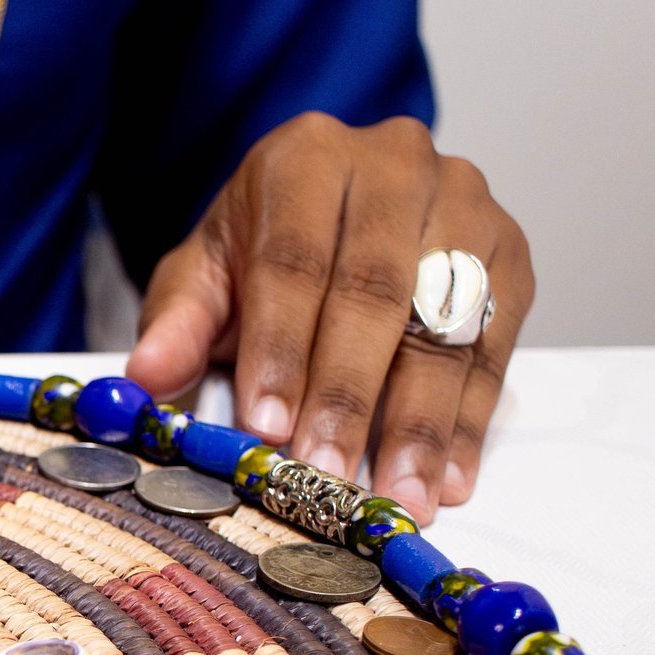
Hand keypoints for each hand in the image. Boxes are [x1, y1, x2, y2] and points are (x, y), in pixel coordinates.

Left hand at [126, 113, 532, 523]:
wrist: (337, 207)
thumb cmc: (264, 246)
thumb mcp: (206, 274)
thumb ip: (178, 323)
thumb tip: (145, 378)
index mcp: (306, 158)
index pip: (293, 261)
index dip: (281, 349)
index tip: (268, 426)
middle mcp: (394, 165)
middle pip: (374, 292)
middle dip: (348, 395)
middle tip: (329, 473)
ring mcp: (463, 204)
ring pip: (442, 325)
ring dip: (420, 423)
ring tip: (399, 496)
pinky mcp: (509, 254)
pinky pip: (494, 347)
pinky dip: (468, 422)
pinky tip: (447, 478)